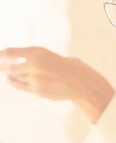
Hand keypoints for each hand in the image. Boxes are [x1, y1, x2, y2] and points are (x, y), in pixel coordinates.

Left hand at [0, 47, 114, 122]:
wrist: (80, 81)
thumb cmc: (67, 65)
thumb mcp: (48, 55)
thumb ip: (32, 58)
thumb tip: (12, 63)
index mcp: (37, 52)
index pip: (9, 53)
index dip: (0, 55)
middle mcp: (33, 65)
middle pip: (9, 67)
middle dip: (2, 67)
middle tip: (0, 66)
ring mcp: (34, 79)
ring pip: (14, 77)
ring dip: (11, 75)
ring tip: (8, 72)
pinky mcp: (36, 90)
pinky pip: (20, 86)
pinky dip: (14, 82)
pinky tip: (11, 79)